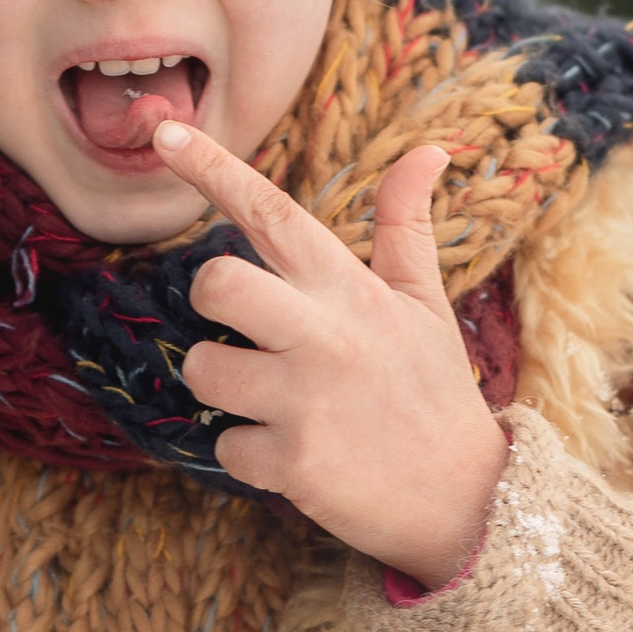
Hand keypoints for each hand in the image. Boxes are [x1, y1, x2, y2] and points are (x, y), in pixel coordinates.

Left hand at [153, 119, 510, 585]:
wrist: (468, 500)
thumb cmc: (433, 392)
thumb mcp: (425, 305)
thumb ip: (407, 227)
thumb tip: (429, 150)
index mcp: (352, 291)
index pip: (274, 215)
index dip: (215, 168)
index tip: (164, 131)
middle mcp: (325, 336)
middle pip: (216, 284)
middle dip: (209, 298)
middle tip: (245, 326)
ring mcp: (305, 400)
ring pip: (203, 369)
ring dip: (225, 388)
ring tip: (279, 403)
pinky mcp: (291, 463)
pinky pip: (223, 447)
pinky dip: (249, 456)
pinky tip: (296, 456)